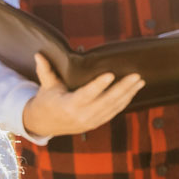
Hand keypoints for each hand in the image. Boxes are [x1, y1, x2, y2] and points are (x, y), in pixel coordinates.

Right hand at [22, 55, 143, 139]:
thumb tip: (39, 54)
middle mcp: (82, 116)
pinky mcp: (97, 123)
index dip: (98, 86)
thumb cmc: (47, 100)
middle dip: (123, 88)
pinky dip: (125, 102)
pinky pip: (114, 112)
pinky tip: (133, 91)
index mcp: (68, 106)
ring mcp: (91, 122)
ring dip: (128, 94)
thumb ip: (45, 70)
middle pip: (106, 102)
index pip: (86, 95)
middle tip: (136, 76)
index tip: (110, 74)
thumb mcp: (46, 86)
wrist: (45, 123)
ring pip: (113, 108)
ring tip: (139, 81)